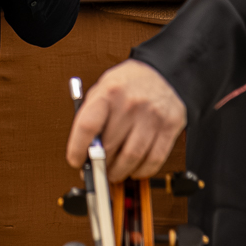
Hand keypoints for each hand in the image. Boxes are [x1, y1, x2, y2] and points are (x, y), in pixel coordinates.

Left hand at [66, 59, 186, 182]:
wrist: (163, 72)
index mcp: (110, 92)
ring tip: (113, 172)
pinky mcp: (169, 127)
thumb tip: (84, 150)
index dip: (77, 148)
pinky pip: (153, 160)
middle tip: (95, 170)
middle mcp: (131, 104)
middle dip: (98, 165)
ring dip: (118, 172)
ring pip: (131, 158)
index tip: (75, 160)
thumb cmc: (129, 84)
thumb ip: (91, 116)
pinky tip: (134, 169)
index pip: (87, 126)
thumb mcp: (103, 89)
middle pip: (108, 147)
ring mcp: (152, 117)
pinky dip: (141, 171)